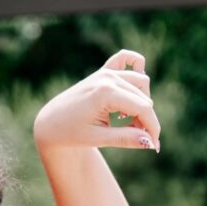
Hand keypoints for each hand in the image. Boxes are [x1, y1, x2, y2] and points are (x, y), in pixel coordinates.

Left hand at [33, 48, 160, 152]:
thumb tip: (150, 142)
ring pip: (140, 82)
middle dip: (145, 120)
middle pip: (143, 97)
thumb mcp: (98, 139)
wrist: (51, 123)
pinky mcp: (103, 71)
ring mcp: (106, 72)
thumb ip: (125, 138)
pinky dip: (136, 68)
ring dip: (141, 103)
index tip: (155, 147)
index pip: (142, 108)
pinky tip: (133, 89)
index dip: (152, 128)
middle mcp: (108, 78)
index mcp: (106, 93)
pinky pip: (126, 58)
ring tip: (127, 124)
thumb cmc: (71, 133)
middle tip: (135, 139)